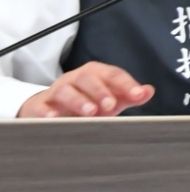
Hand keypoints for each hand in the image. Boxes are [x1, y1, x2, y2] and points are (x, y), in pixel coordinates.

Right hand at [19, 62, 153, 117]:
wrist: (53, 109)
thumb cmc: (88, 102)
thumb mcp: (111, 99)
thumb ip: (129, 95)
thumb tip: (148, 91)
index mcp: (96, 74)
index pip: (113, 74)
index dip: (126, 84)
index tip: (137, 94)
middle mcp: (76, 79)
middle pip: (88, 79)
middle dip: (101, 91)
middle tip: (111, 105)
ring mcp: (56, 91)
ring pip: (66, 90)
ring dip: (78, 101)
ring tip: (90, 112)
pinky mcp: (40, 105)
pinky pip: (41, 106)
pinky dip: (47, 111)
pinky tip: (55, 118)